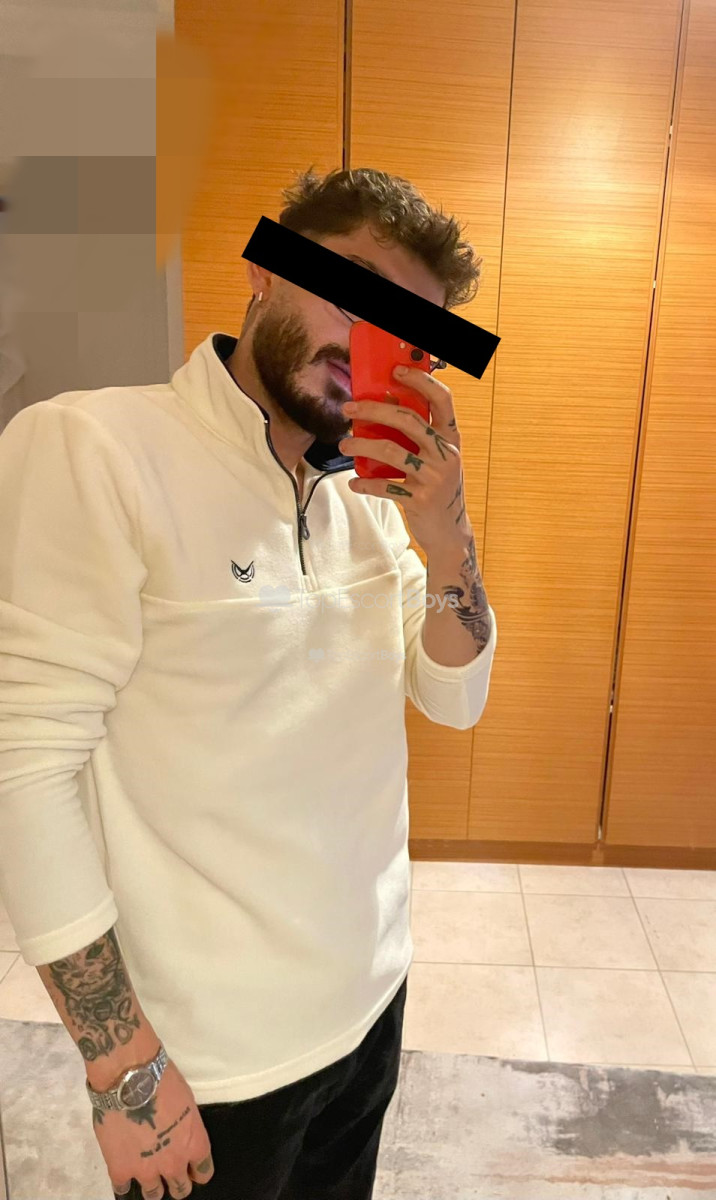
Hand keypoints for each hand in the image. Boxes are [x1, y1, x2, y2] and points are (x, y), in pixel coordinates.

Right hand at [92, 1057, 214, 1198]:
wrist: (130, 1080)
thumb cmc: (164, 1080)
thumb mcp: (187, 1102)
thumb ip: (185, 1126)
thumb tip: (178, 1132)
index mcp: (194, 1144)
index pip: (203, 1172)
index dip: (197, 1170)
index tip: (191, 1168)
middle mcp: (174, 1164)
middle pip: (180, 1189)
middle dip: (176, 1182)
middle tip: (169, 1171)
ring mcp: (147, 1171)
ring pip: (154, 1195)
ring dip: (152, 1186)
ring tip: (146, 1174)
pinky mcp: (120, 1170)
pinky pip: (123, 1189)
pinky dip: (124, 1183)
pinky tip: (123, 1174)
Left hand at [340, 365, 471, 555]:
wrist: (449, 532)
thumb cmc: (437, 488)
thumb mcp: (437, 458)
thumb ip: (419, 436)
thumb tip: (383, 407)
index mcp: (451, 438)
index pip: (442, 399)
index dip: (420, 381)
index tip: (396, 370)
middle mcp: (446, 454)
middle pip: (407, 419)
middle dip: (373, 409)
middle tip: (349, 407)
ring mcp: (434, 477)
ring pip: (389, 450)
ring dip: (361, 444)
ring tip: (345, 444)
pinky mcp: (419, 499)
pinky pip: (384, 485)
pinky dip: (365, 483)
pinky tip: (354, 483)